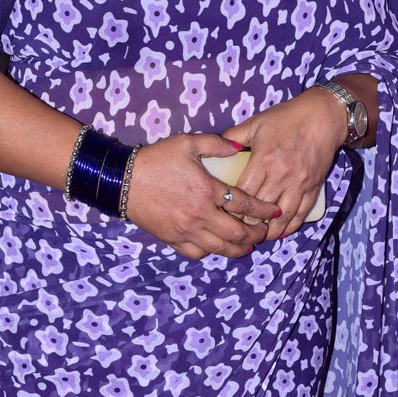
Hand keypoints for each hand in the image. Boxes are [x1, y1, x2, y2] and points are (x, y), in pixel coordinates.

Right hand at [124, 132, 282, 260]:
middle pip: (237, 233)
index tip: (274, 211)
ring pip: (220, 248)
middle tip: (264, 232)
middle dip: (256, 235)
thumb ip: (216, 143)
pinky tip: (218, 247)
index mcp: (207, 190)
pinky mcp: (172, 239)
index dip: (264, 211)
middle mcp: (200, 214)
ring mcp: (186, 230)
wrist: (123, 180)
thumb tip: (238, 145)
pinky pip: (197, 253)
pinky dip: (212, 252)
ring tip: (248, 245)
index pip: (245, 205)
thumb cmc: (156, 159)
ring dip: (238, 248)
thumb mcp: (187, 143)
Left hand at [221, 88, 346, 241]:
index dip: (232, 207)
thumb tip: (215, 146)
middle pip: (261, 209)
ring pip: (283, 217)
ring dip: (270, 231)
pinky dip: (292, 226)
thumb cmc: (288, 118)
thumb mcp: (256, 122)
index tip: (223, 214)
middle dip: (248, 223)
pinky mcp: (313, 187)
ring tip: (258, 237)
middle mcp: (282, 175)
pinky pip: (302, 213)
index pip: (244, 193)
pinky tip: (281, 232)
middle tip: (236, 230)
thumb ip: (234, 136)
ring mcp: (299, 183)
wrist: (323, 116)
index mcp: (264, 160)